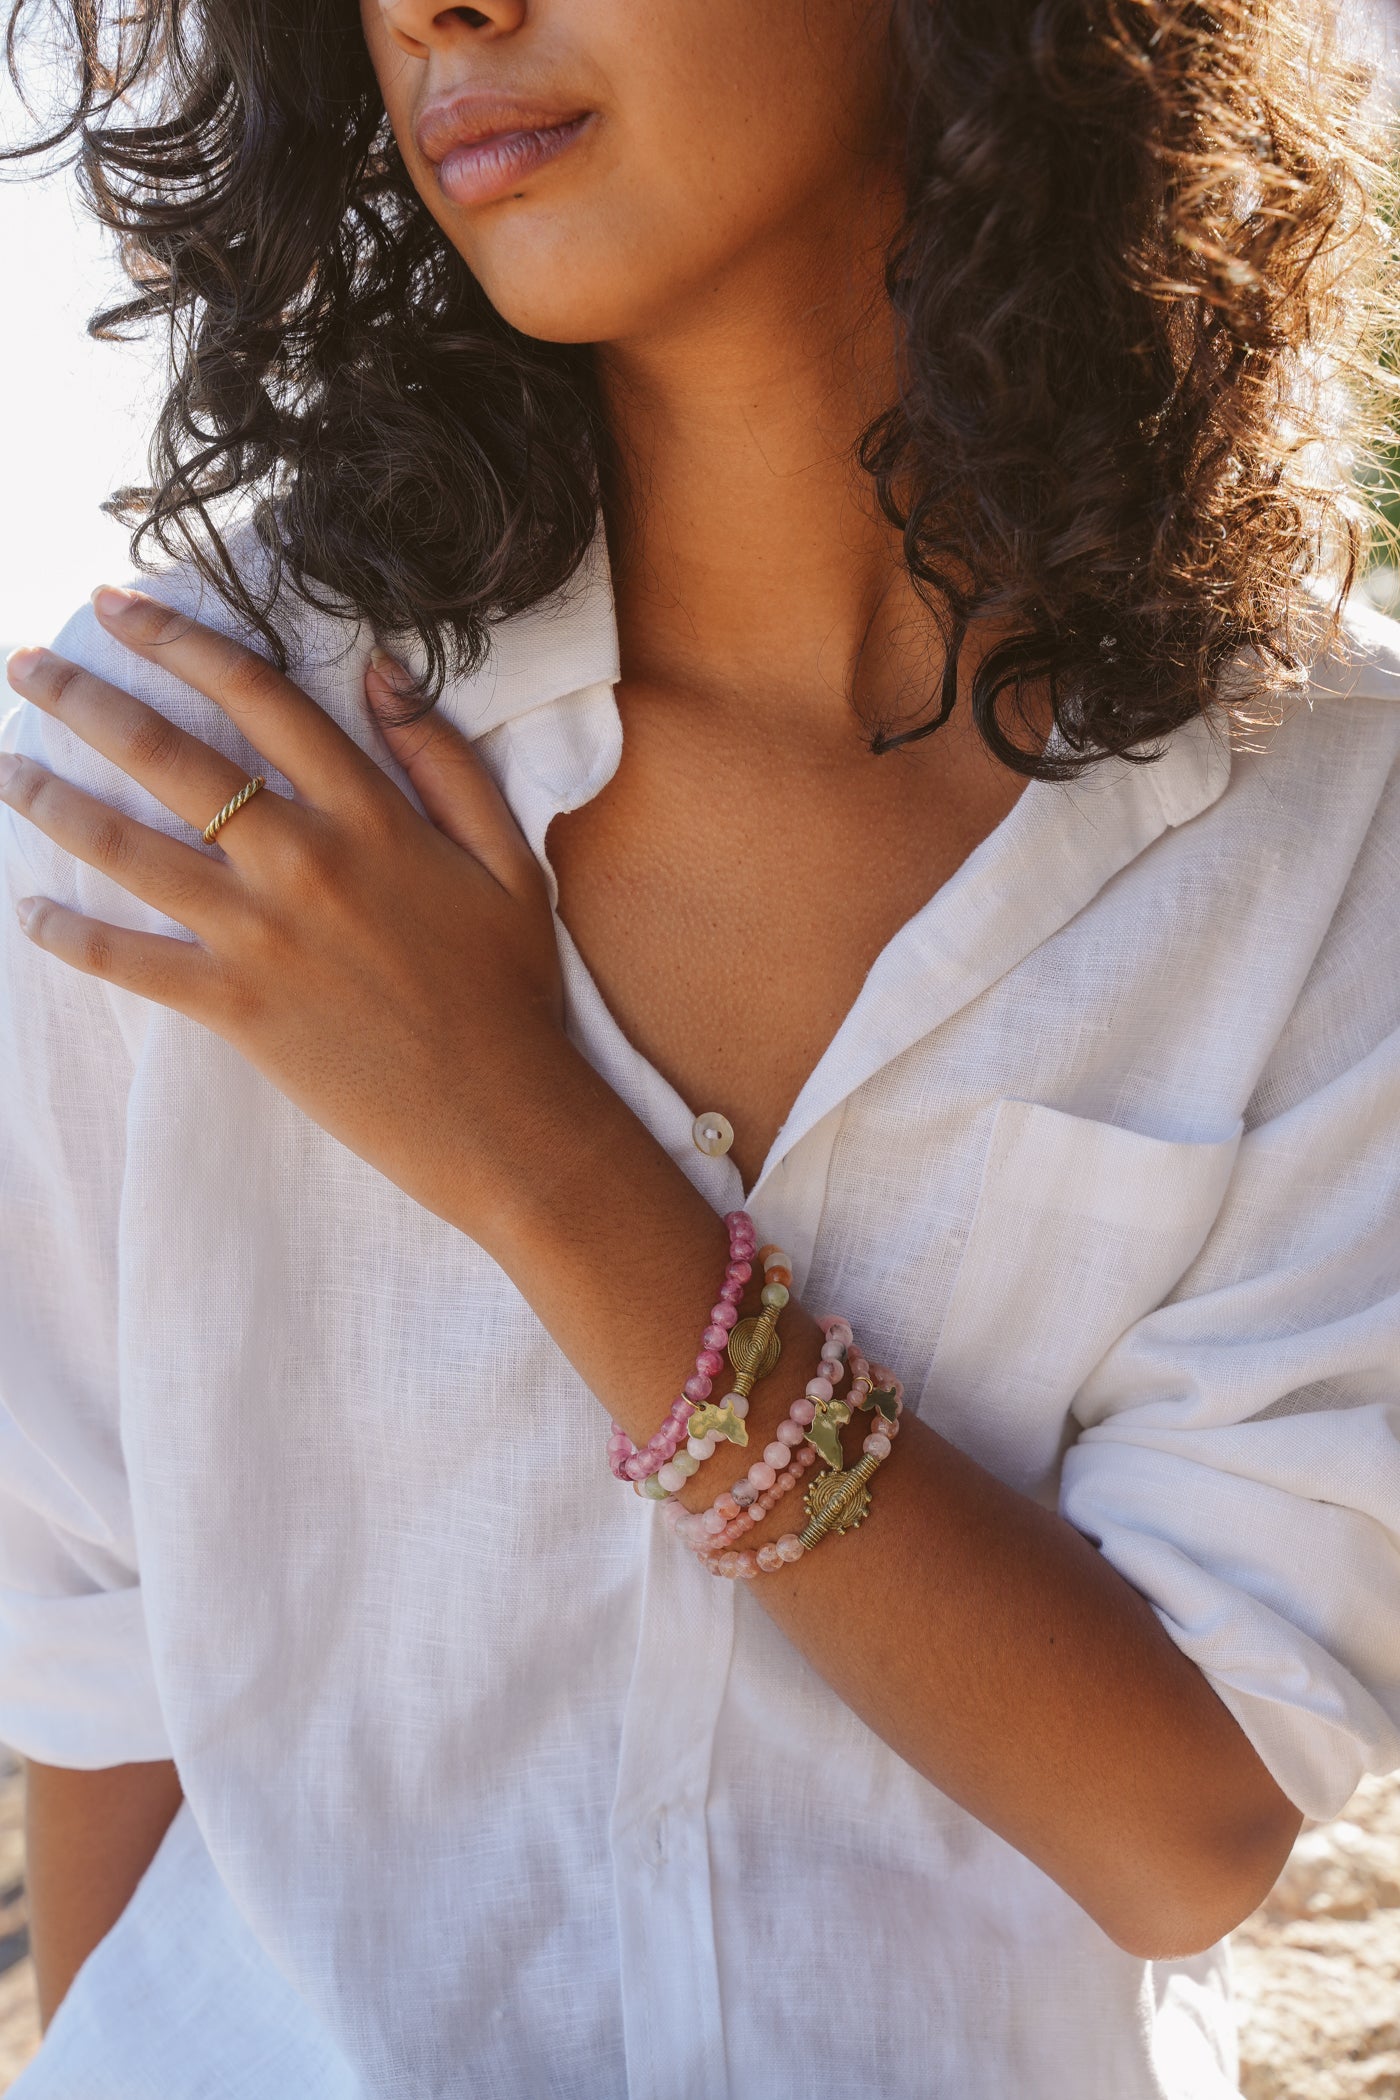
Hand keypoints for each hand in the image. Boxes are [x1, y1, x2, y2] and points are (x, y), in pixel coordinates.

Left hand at [0, 586, 571, 1229]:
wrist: (501, 1116)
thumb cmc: (511, 989)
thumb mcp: (506, 858)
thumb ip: (443, 759)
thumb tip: (382, 668)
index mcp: (369, 817)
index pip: (258, 698)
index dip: (181, 639)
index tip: (121, 606)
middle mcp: (302, 861)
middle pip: (169, 756)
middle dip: (85, 699)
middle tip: (28, 664)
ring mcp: (260, 936)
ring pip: (128, 848)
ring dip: (52, 800)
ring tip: (7, 768)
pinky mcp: (233, 1008)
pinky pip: (128, 961)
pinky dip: (69, 935)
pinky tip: (29, 910)